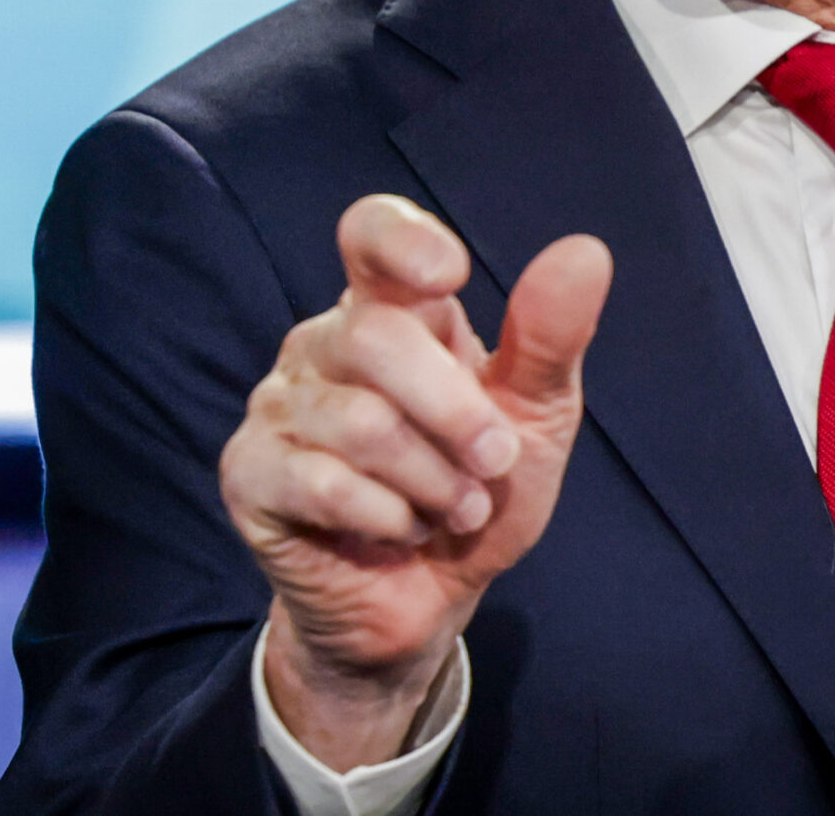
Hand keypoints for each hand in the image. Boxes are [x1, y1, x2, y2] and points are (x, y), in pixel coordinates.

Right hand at [220, 194, 612, 770]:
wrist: (431, 601)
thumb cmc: (479, 491)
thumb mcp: (535, 418)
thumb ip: (550, 338)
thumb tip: (585, 251)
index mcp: (391, 309)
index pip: (371, 233)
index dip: (402, 240)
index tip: (450, 275)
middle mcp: (324, 343)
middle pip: (377, 336)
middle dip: (457, 412)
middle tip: (495, 463)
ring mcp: (278, 406)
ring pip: (361, 422)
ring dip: (434, 482)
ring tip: (457, 509)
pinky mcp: (250, 474)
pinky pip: (324, 484)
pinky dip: (389, 518)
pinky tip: (402, 530)